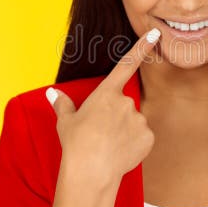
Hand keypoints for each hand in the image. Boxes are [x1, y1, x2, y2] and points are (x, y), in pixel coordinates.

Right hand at [46, 28, 160, 183]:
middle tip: (101, 134)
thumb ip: (63, 104)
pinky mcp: (148, 137)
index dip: (142, 47)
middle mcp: (126, 102)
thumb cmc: (75, 145)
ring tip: (108, 146)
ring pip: (133, 122)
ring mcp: (139, 119)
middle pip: (123, 105)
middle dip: (115, 117)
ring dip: (124, 131)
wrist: (91, 172)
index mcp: (106, 93)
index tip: (154, 34)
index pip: (126, 64)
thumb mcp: (65, 122)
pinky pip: (142, 137)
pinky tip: (121, 153)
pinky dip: (134, 144)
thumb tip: (52, 93)